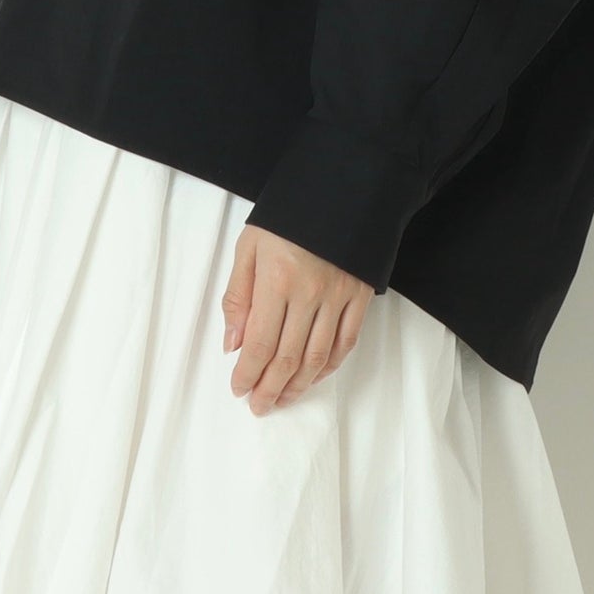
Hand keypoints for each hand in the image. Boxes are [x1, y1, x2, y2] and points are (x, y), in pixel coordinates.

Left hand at [223, 225, 372, 413]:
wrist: (340, 186)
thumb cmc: (286, 216)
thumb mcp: (249, 247)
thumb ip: (238, 297)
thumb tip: (233, 345)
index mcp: (277, 280)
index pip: (260, 343)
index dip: (248, 374)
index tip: (238, 390)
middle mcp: (310, 292)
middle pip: (288, 357)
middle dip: (270, 389)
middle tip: (259, 406)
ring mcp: (339, 295)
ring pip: (318, 356)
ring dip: (299, 385)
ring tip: (284, 399)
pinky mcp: (360, 294)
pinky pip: (346, 341)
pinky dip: (330, 365)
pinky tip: (315, 376)